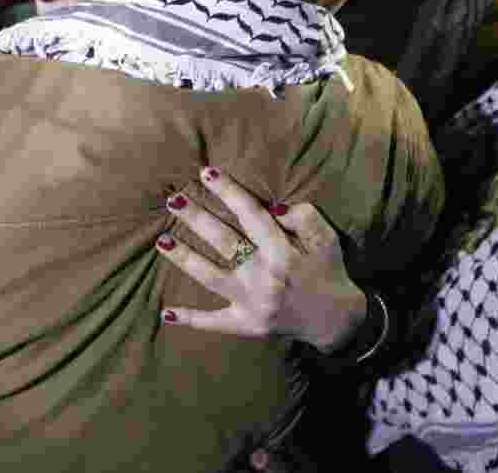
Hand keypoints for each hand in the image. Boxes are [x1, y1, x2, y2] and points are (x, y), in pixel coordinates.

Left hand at [157, 167, 367, 353]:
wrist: (336, 320)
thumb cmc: (328, 270)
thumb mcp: (326, 237)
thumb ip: (303, 216)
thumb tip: (272, 208)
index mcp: (283, 252)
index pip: (251, 215)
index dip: (228, 191)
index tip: (207, 173)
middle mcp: (264, 277)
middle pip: (223, 241)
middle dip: (197, 219)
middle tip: (173, 200)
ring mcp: (252, 303)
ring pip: (210, 277)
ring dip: (185, 259)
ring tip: (161, 242)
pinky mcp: (246, 325)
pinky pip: (214, 323)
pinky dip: (190, 320)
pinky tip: (165, 314)